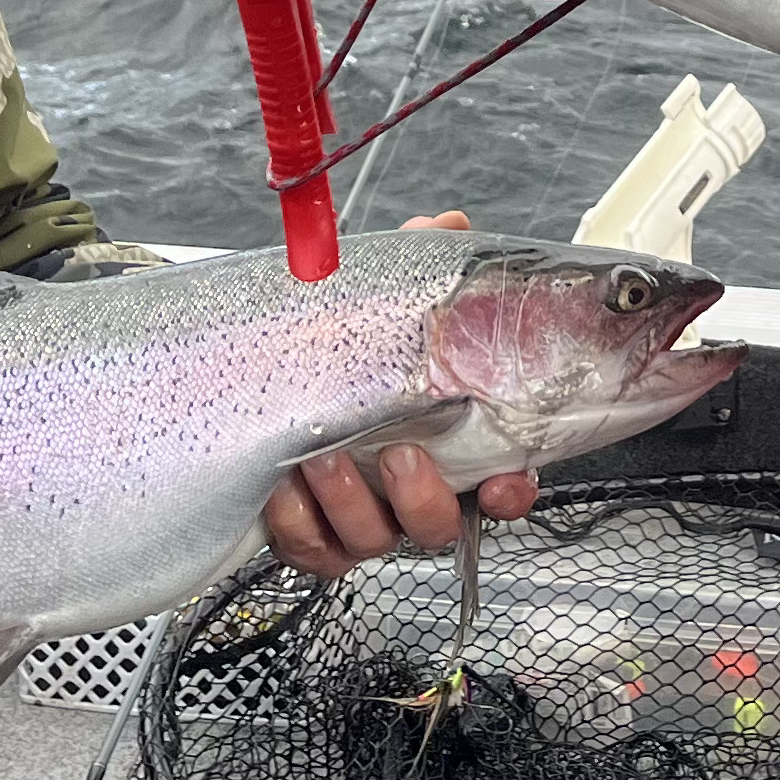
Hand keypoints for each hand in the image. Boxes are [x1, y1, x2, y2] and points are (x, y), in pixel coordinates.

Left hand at [261, 211, 543, 575]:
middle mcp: (408, 495)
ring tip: (322, 457)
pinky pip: (312, 552)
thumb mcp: (382, 309)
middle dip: (420, 496)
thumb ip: (419, 272)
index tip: (505, 479)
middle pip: (436, 524)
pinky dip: (297, 525)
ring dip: (350, 503)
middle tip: (397, 452)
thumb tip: (447, 227)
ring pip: (371, 540)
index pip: (500, 486)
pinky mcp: (311, 540)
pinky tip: (282, 489)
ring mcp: (361, 523)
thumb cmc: (345, 360)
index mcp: (445, 450)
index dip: (510, 492)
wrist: (268, 391)